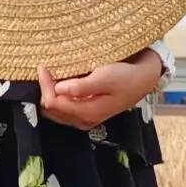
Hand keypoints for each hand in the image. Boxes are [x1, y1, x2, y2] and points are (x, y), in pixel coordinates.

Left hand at [37, 50, 162, 130]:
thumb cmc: (125, 77)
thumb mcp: (104, 77)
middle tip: (47, 70)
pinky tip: (60, 84)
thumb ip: (81, 86)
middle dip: (45, 90)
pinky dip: (57, 97)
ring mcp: (84, 119)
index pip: (53, 103)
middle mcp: (83, 120)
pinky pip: (63, 109)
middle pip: (51, 109)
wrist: (141, 80)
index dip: (45, 84)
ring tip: (52, 75)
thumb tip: (58, 89)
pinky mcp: (86, 113)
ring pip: (55, 111)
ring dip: (50, 93)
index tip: (43, 66)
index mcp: (87, 112)